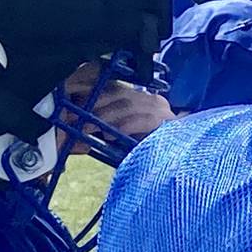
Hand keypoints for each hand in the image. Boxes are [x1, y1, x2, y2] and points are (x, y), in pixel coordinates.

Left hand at [59, 62, 175, 153]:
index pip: (117, 89)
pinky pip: (144, 119)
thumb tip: (83, 121)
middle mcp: (155, 101)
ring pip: (130, 105)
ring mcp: (163, 110)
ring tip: (88, 128)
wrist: (175, 163)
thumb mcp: (125, 135)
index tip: (76, 102)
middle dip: (96, 105)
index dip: (95, 94)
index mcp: (145, 99)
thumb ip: (111, 125)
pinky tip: (110, 135)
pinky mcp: (168, 121)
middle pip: (122, 94)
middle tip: (76, 118)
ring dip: (105, 117)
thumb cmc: (147, 151)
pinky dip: (125, 126)